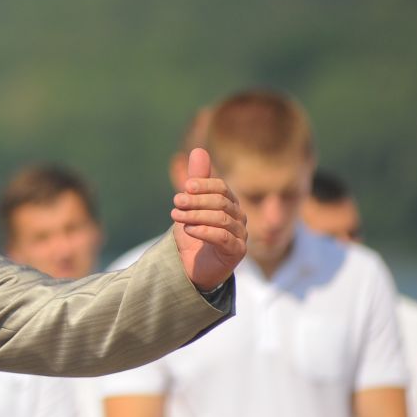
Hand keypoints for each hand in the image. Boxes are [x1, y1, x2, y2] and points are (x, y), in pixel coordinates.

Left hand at [171, 148, 246, 292]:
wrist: (193, 266)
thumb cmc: (194, 234)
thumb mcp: (190, 205)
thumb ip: (196, 180)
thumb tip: (198, 150)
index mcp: (229, 203)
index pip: (222, 188)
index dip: (204, 185)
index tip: (184, 187)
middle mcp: (239, 218)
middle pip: (221, 202)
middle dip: (197, 200)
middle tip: (176, 201)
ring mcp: (241, 235)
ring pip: (221, 219)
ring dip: (196, 215)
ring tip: (176, 217)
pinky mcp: (237, 251)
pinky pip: (223, 237)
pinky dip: (203, 231)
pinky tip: (187, 229)